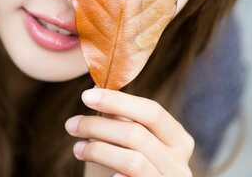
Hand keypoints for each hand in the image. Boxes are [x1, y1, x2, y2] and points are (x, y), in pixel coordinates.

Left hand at [64, 87, 193, 176]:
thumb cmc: (123, 169)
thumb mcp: (122, 141)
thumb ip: (117, 116)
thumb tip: (97, 85)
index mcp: (176, 139)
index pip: (152, 111)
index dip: (118, 101)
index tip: (86, 96)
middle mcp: (180, 163)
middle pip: (137, 134)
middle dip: (98, 126)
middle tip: (71, 125)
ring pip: (133, 160)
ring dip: (98, 150)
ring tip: (77, 149)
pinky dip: (115, 174)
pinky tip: (106, 175)